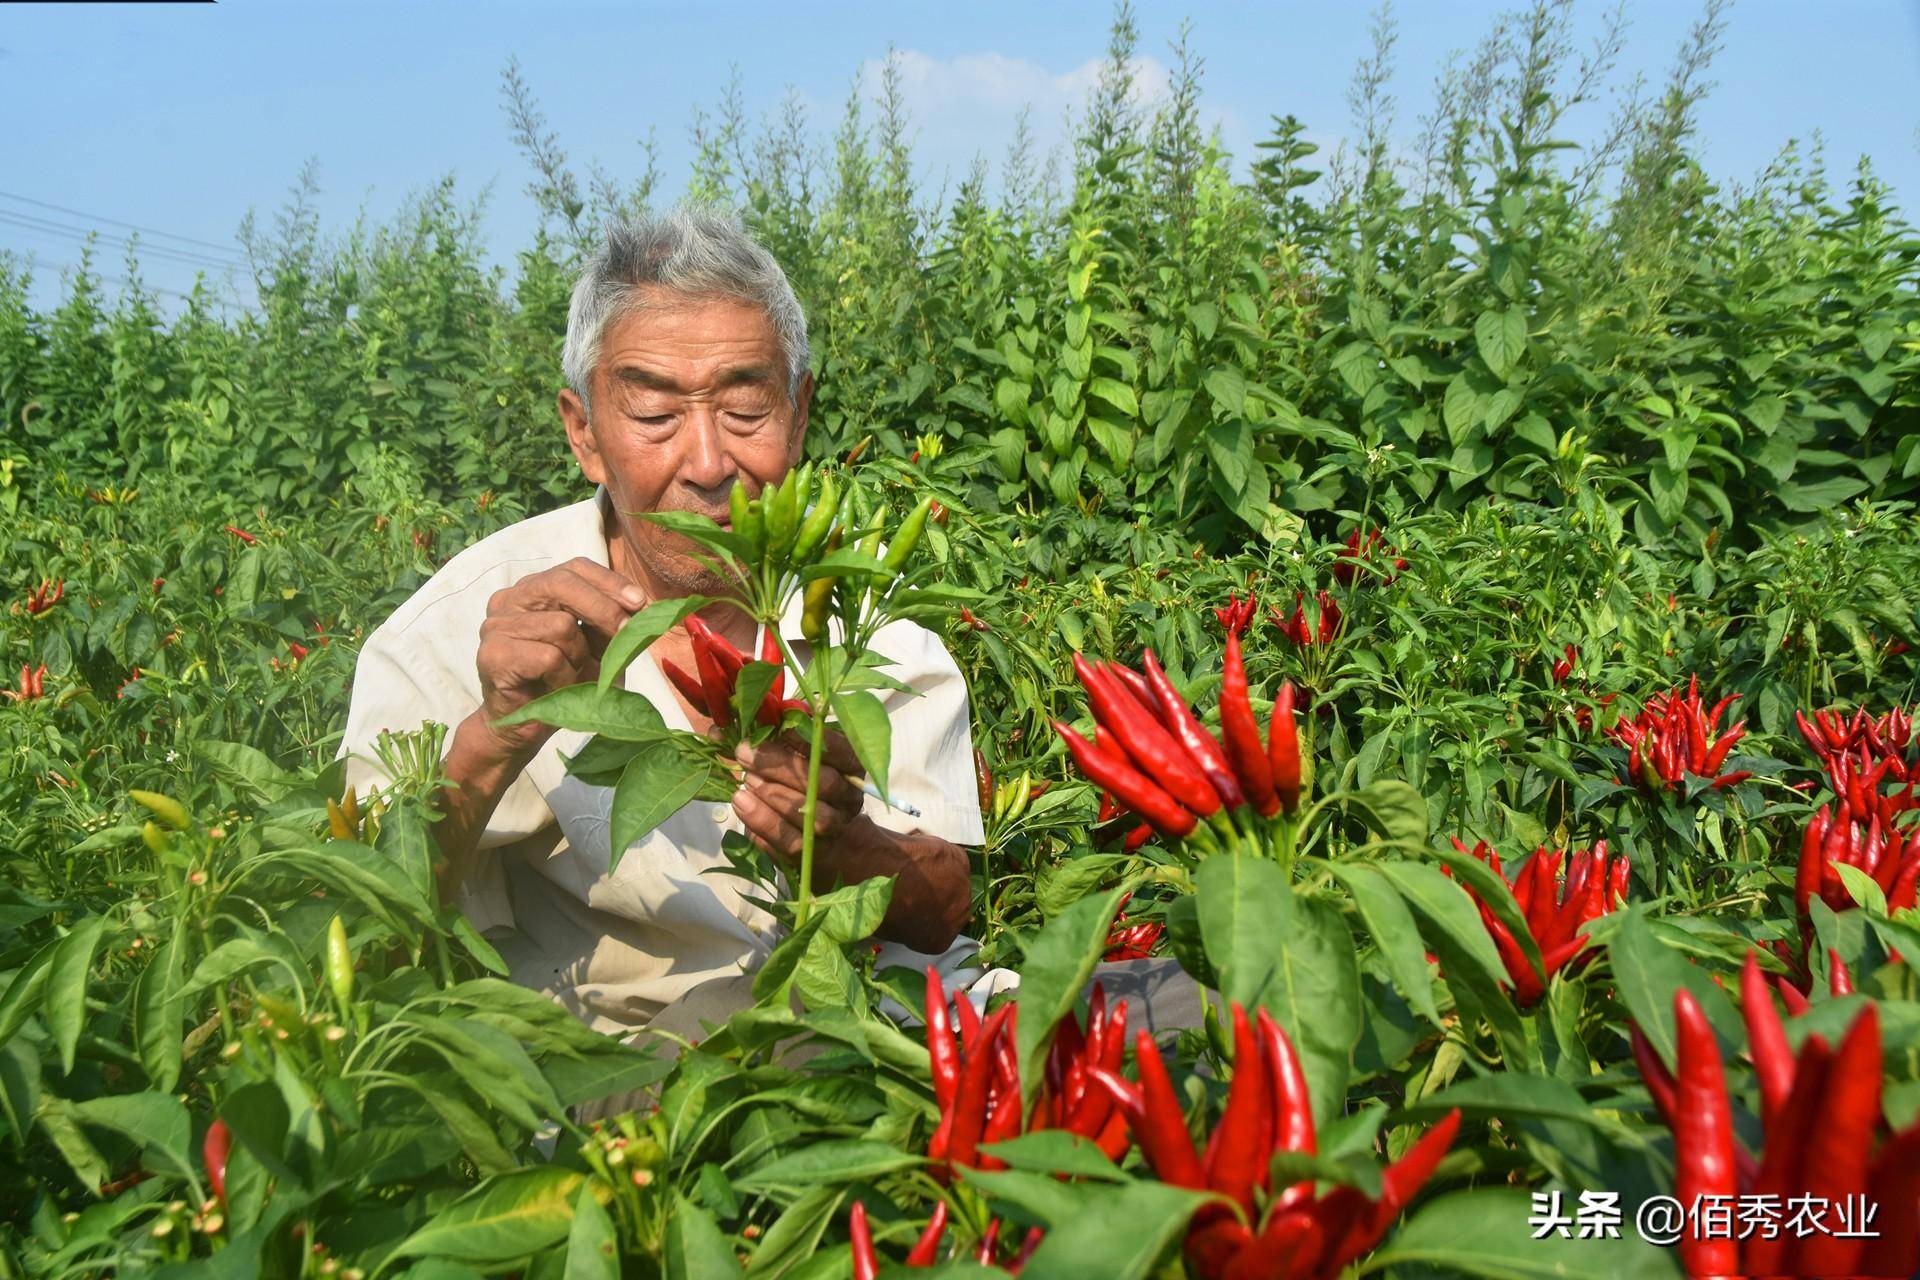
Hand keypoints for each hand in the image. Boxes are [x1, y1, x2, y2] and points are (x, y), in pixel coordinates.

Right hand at [473, 557, 645, 759]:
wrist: (527, 728)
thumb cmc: (564, 684)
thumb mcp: (597, 648)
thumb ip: (612, 623)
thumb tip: (642, 604)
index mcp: (534, 590)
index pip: (573, 568)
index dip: (609, 581)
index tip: (640, 602)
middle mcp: (509, 600)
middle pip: (562, 583)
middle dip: (603, 608)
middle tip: (626, 631)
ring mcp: (496, 625)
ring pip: (560, 625)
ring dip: (578, 657)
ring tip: (570, 677)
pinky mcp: (492, 654)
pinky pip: (548, 657)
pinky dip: (564, 678)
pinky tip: (554, 689)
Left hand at [730, 728, 868, 864]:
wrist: (822, 836)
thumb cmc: (802, 781)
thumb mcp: (795, 756)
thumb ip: (773, 737)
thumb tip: (724, 727)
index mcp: (853, 768)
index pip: (841, 750)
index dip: (809, 738)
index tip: (775, 727)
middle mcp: (849, 799)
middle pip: (823, 782)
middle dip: (780, 766)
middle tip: (745, 752)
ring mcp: (834, 829)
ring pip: (809, 814)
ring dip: (772, 793)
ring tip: (745, 779)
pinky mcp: (812, 853)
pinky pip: (790, 841)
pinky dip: (762, 820)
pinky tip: (741, 802)